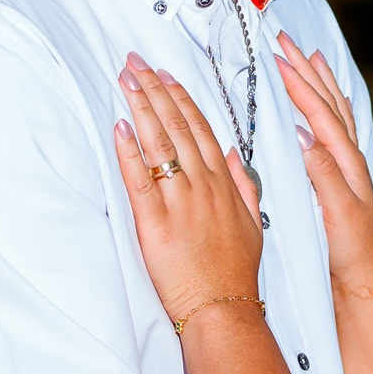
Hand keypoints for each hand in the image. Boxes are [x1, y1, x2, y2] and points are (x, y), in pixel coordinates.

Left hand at [111, 54, 263, 327]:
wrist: (224, 309)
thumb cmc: (235, 272)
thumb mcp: (251, 223)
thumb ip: (243, 185)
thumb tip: (230, 155)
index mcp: (224, 184)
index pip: (200, 129)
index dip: (181, 98)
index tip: (165, 75)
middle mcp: (203, 186)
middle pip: (177, 127)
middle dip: (155, 90)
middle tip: (135, 64)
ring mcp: (180, 202)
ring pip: (159, 144)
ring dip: (142, 107)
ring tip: (126, 80)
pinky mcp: (156, 223)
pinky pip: (140, 179)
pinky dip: (129, 150)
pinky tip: (120, 125)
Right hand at [272, 32, 372, 294]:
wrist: (362, 287)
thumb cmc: (349, 255)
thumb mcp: (335, 214)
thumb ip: (323, 175)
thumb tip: (306, 137)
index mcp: (347, 164)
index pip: (320, 114)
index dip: (300, 85)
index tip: (279, 58)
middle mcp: (350, 162)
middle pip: (329, 105)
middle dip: (308, 72)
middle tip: (288, 44)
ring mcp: (347, 171)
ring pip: (334, 115)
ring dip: (320, 85)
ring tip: (311, 60)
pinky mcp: (339, 183)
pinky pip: (334, 134)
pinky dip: (327, 112)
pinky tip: (321, 110)